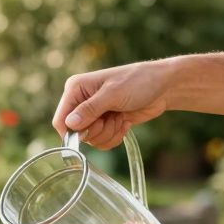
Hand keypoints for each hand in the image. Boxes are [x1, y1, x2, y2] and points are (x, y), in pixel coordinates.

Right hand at [52, 60, 175, 149]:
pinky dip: (115, 136)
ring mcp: (93, 114)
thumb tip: (70, 124)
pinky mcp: (105, 123)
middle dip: (98, 131)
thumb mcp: (113, 94)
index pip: (61, 120)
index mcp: (76, 89)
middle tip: (112, 117)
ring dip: (109, 133)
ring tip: (121, 117)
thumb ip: (90, 109)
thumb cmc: (138, 82)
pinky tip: (125, 122)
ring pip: (91, 139)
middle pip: (76, 133)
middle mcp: (81, 102)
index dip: (73, 132)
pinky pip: (102, 141)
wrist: (162, 87)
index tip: (91, 132)